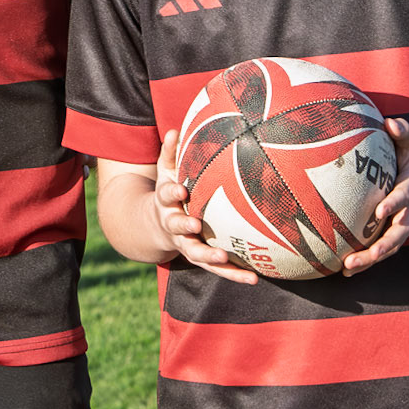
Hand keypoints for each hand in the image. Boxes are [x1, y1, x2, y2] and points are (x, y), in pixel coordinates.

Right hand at [151, 131, 259, 283]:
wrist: (153, 228)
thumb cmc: (168, 193)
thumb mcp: (165, 173)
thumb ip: (171, 153)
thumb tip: (176, 130)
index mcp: (166, 203)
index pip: (166, 196)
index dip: (172, 194)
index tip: (181, 190)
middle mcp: (173, 225)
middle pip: (176, 228)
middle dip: (184, 226)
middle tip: (195, 224)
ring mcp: (186, 244)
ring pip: (196, 254)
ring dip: (209, 257)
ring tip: (224, 258)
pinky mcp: (200, 258)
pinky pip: (217, 269)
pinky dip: (234, 274)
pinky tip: (255, 278)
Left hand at [341, 119, 408, 273]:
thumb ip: (403, 132)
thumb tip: (390, 122)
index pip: (404, 195)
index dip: (394, 203)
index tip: (379, 212)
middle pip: (398, 232)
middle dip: (380, 246)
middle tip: (358, 256)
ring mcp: (408, 222)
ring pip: (392, 245)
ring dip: (371, 259)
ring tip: (347, 268)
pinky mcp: (402, 229)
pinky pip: (388, 247)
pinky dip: (371, 259)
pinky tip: (346, 269)